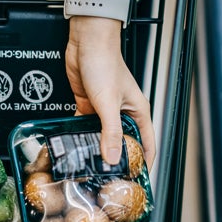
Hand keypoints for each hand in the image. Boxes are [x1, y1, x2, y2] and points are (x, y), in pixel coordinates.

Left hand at [65, 15, 156, 166]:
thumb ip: (110, 131)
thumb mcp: (108, 102)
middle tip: (108, 177)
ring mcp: (105, 110)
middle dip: (117, 159)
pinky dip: (81, 136)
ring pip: (102, 136)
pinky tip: (74, 146)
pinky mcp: (89, 105)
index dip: (144, 162)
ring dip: (96, 148)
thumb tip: (112, 158)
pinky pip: (86, 126)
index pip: (147, 143)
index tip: (137, 180)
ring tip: (89, 166)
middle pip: (123, 142)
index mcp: (137, 111)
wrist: (86, 41)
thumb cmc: (105, 62)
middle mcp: (123, 112)